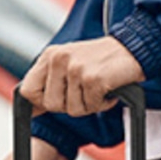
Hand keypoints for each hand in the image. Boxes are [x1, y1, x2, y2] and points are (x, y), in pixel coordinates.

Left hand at [20, 36, 142, 117]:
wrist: (132, 48)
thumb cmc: (102, 61)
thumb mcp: (69, 65)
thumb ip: (49, 83)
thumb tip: (31, 110)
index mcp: (50, 55)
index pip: (27, 90)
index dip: (39, 103)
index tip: (55, 102)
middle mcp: (59, 59)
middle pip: (51, 105)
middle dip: (70, 105)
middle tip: (85, 91)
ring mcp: (75, 68)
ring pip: (72, 109)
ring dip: (89, 104)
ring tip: (98, 87)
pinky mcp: (92, 78)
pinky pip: (91, 107)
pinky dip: (103, 103)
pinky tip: (107, 88)